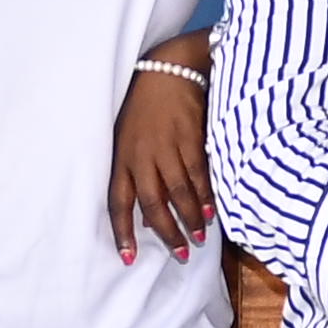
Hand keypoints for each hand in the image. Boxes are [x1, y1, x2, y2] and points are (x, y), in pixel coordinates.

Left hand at [107, 59, 216, 262]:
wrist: (168, 70)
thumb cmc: (146, 108)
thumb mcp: (128, 138)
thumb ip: (135, 173)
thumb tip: (146, 214)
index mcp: (122, 158)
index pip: (117, 202)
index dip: (123, 232)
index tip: (128, 258)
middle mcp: (142, 156)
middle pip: (153, 204)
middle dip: (167, 233)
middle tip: (181, 253)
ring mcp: (167, 147)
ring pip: (179, 193)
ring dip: (191, 219)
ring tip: (199, 236)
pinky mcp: (190, 138)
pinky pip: (199, 175)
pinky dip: (205, 196)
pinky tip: (210, 211)